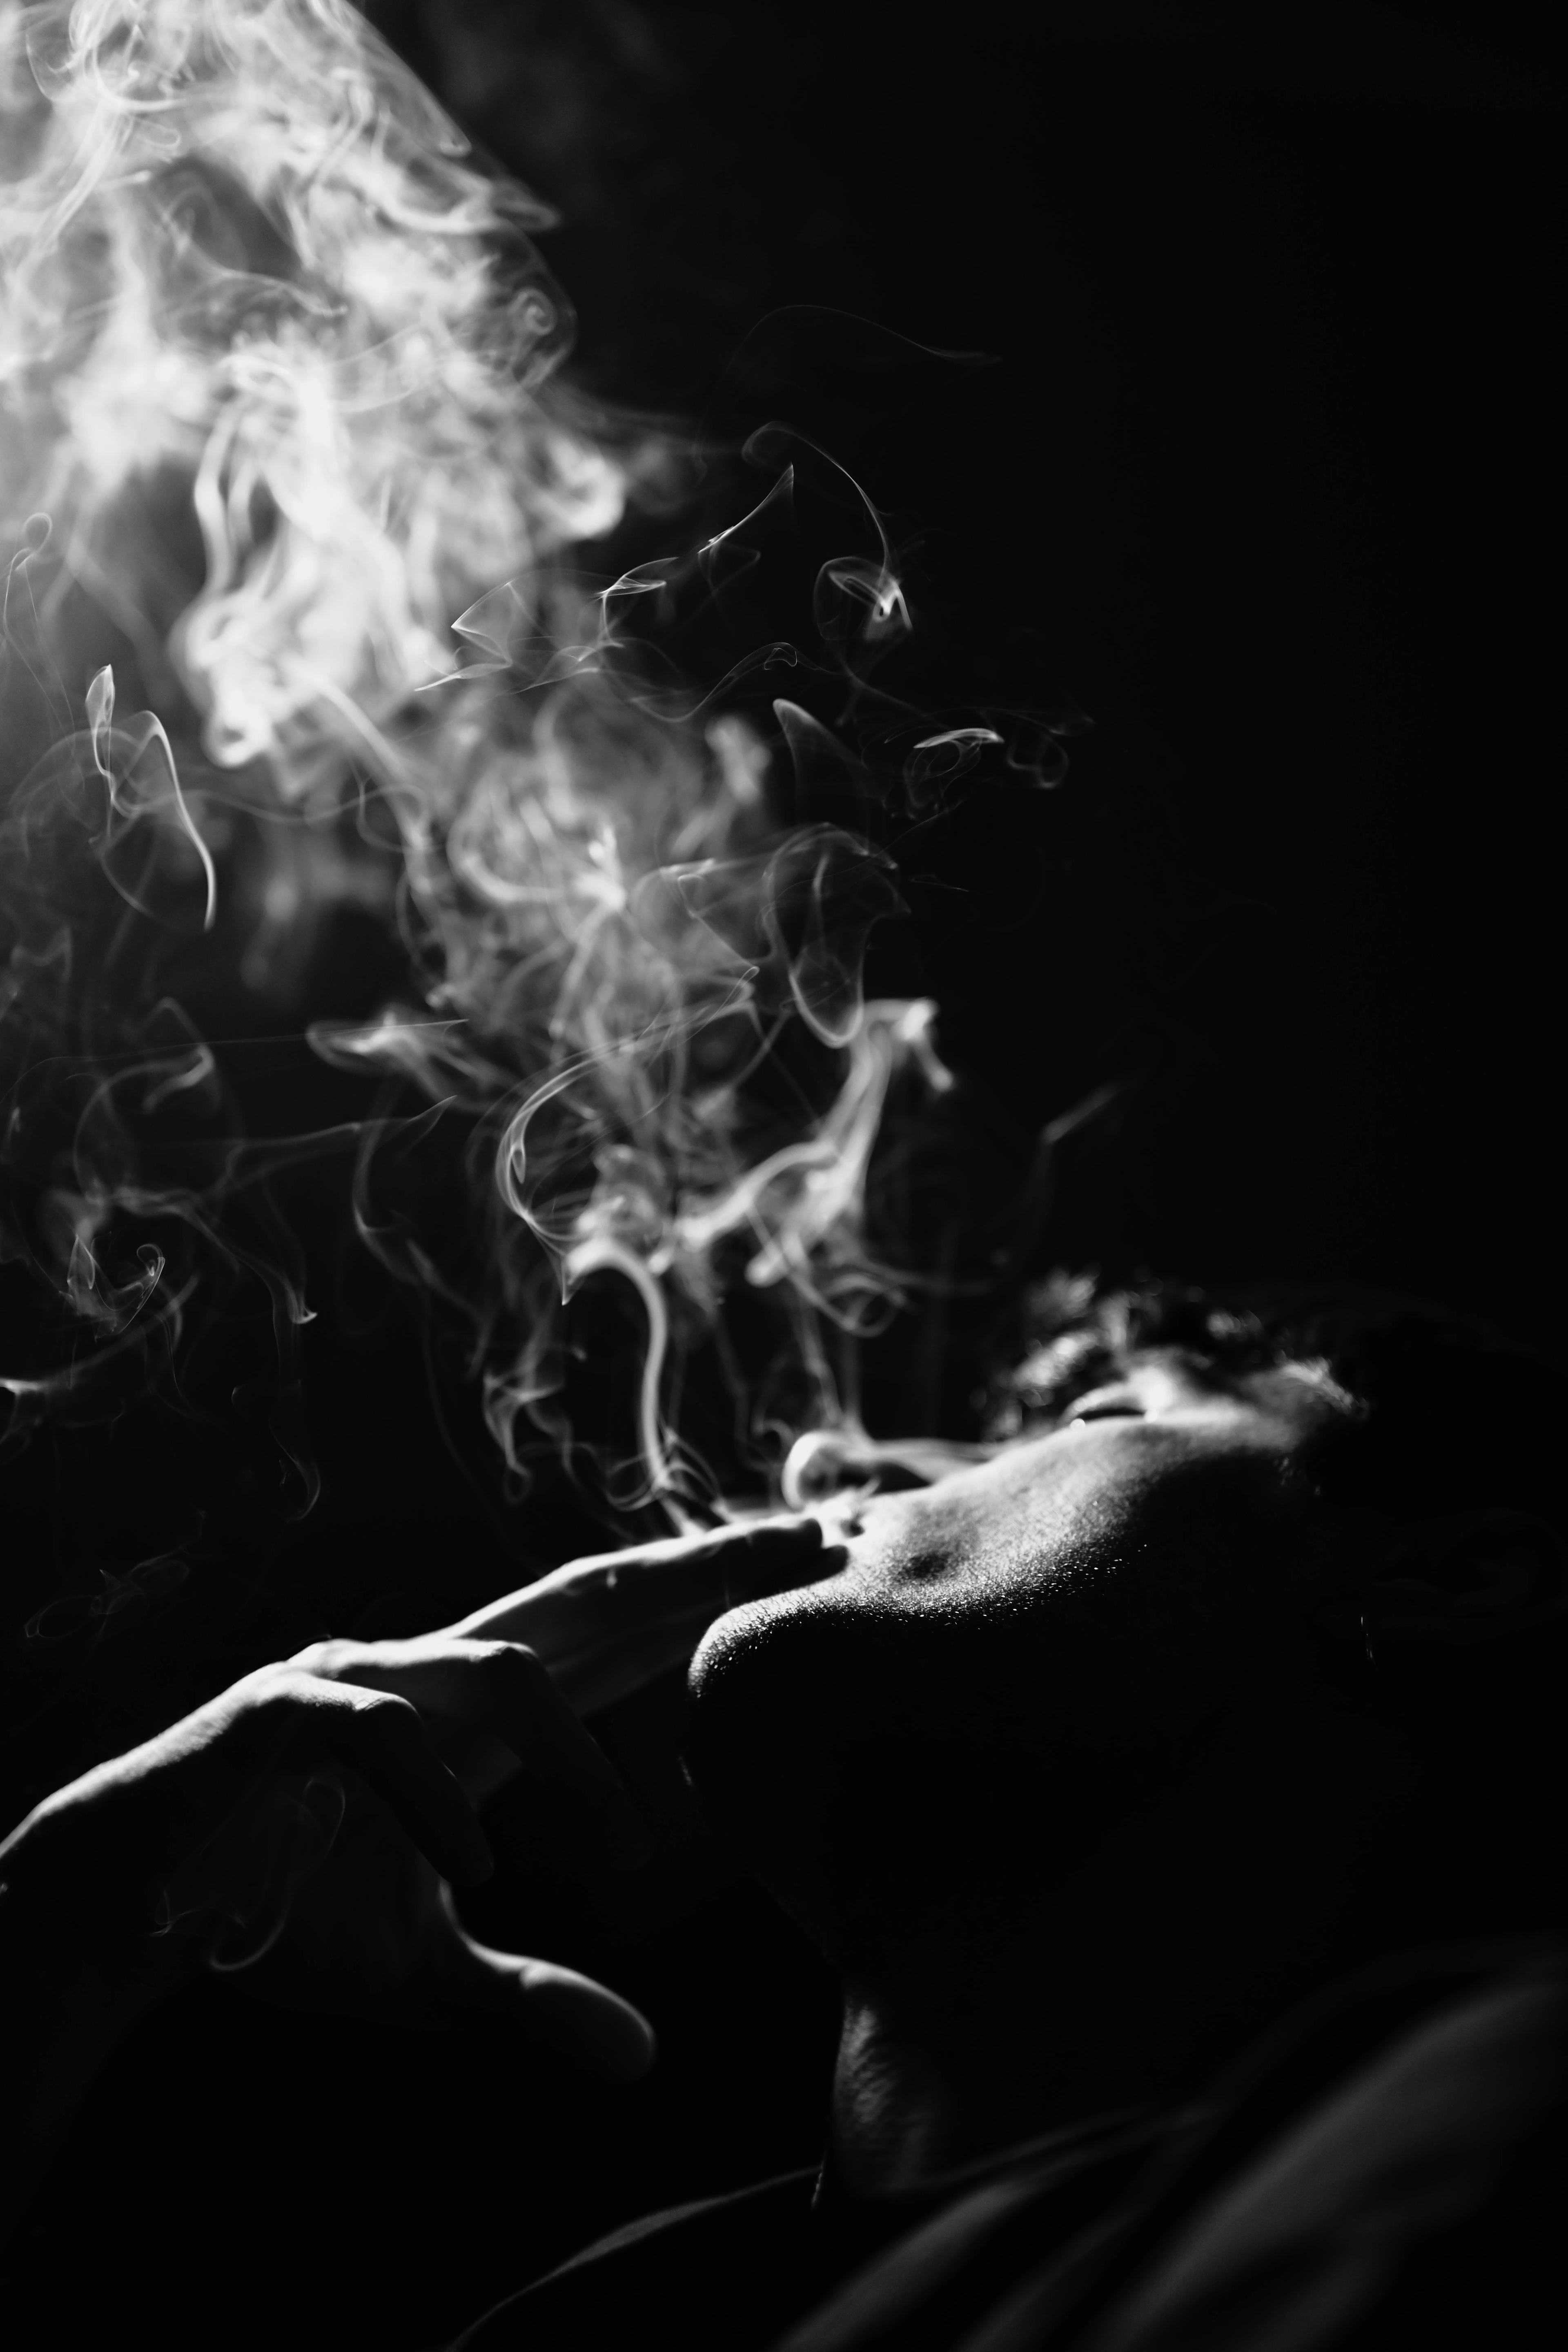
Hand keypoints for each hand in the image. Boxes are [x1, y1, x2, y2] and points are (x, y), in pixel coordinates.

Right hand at [1, 1516, 831, 2047]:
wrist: (133, 1900)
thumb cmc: (285, 1914)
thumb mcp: (428, 1970)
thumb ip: (531, 1997)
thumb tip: (641, 2057)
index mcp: (477, 1707)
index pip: (618, 1631)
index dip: (711, 1593)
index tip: (813, 1561)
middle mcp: (433, 1670)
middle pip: (590, 1598)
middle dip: (702, 1571)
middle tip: (814, 1544)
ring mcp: (358, 1682)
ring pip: (495, 1661)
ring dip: (572, 1746)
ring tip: (626, 1838)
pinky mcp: (282, 1720)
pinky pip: (373, 1738)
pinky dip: (429, 1805)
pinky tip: (473, 1874)